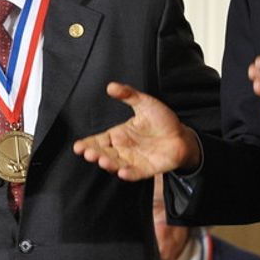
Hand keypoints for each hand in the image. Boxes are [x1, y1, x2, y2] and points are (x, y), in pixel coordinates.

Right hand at [72, 83, 201, 178]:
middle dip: (95, 154)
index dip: (88, 144)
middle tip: (88, 153)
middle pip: (104, 153)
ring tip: (102, 160)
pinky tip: (122, 172)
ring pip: (116, 164)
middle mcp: (123, 149)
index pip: (99, 140)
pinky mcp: (146, 169)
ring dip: (108, 164)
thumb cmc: (162, 120)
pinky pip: (135, 173)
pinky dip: (128, 174)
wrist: (182, 136)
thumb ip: (128, 95)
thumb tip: (110, 86)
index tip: (78, 147)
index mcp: (119, 134)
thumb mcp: (145, 103)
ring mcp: (134, 160)